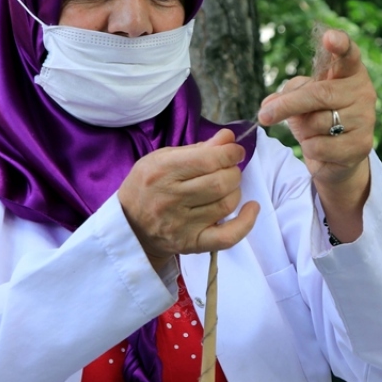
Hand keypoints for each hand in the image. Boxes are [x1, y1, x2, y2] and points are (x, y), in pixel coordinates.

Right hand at [118, 129, 259, 269]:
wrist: (129, 226)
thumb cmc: (147, 187)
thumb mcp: (162, 159)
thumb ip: (197, 149)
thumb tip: (229, 138)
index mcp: (162, 172)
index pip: (209, 160)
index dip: (230, 152)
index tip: (234, 151)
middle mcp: (171, 199)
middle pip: (221, 182)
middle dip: (233, 171)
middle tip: (229, 170)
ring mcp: (182, 224)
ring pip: (227, 204)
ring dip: (235, 191)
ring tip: (227, 187)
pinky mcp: (192, 244)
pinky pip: (229, 236)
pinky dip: (246, 222)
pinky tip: (251, 208)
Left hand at [258, 29, 373, 240]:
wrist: (339, 155)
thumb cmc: (319, 116)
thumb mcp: (301, 98)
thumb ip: (286, 95)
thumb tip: (269, 105)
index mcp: (349, 73)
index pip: (348, 54)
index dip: (340, 44)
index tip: (329, 37)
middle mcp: (363, 92)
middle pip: (319, 93)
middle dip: (288, 105)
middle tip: (263, 116)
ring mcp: (366, 119)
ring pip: (317, 123)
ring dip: (303, 131)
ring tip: (312, 133)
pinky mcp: (362, 145)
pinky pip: (320, 146)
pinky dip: (310, 149)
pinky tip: (321, 149)